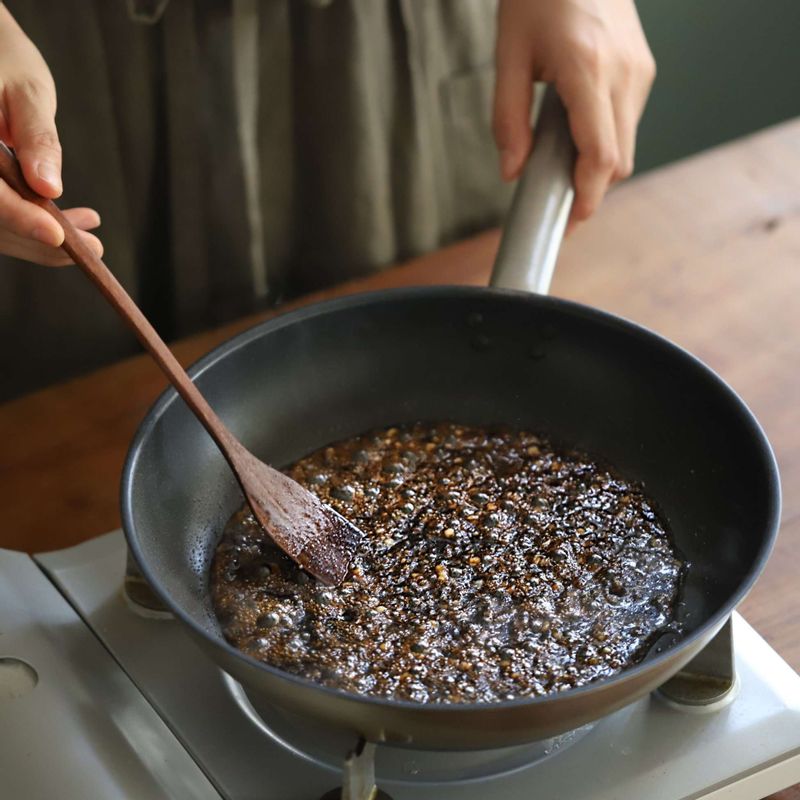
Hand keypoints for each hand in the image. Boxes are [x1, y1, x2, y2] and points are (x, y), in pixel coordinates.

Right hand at [0, 6, 101, 265]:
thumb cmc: (6, 61)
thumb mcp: (27, 93)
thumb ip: (37, 139)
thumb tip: (48, 187)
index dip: (18, 218)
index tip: (58, 236)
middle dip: (41, 239)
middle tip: (96, 247)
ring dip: (42, 240)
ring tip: (91, 233)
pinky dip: (34, 226)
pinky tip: (70, 225)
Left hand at [493, 0, 655, 226]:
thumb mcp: (509, 54)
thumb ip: (508, 118)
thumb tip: (513, 172)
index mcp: (587, 70)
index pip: (600, 156)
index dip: (587, 197)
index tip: (569, 221)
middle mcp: (625, 74)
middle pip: (619, 161)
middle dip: (590, 191)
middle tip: (557, 205)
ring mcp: (640, 71)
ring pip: (627, 145)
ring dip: (597, 167)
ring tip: (560, 166)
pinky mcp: (644, 69)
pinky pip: (628, 123)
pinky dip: (605, 142)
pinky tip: (576, 136)